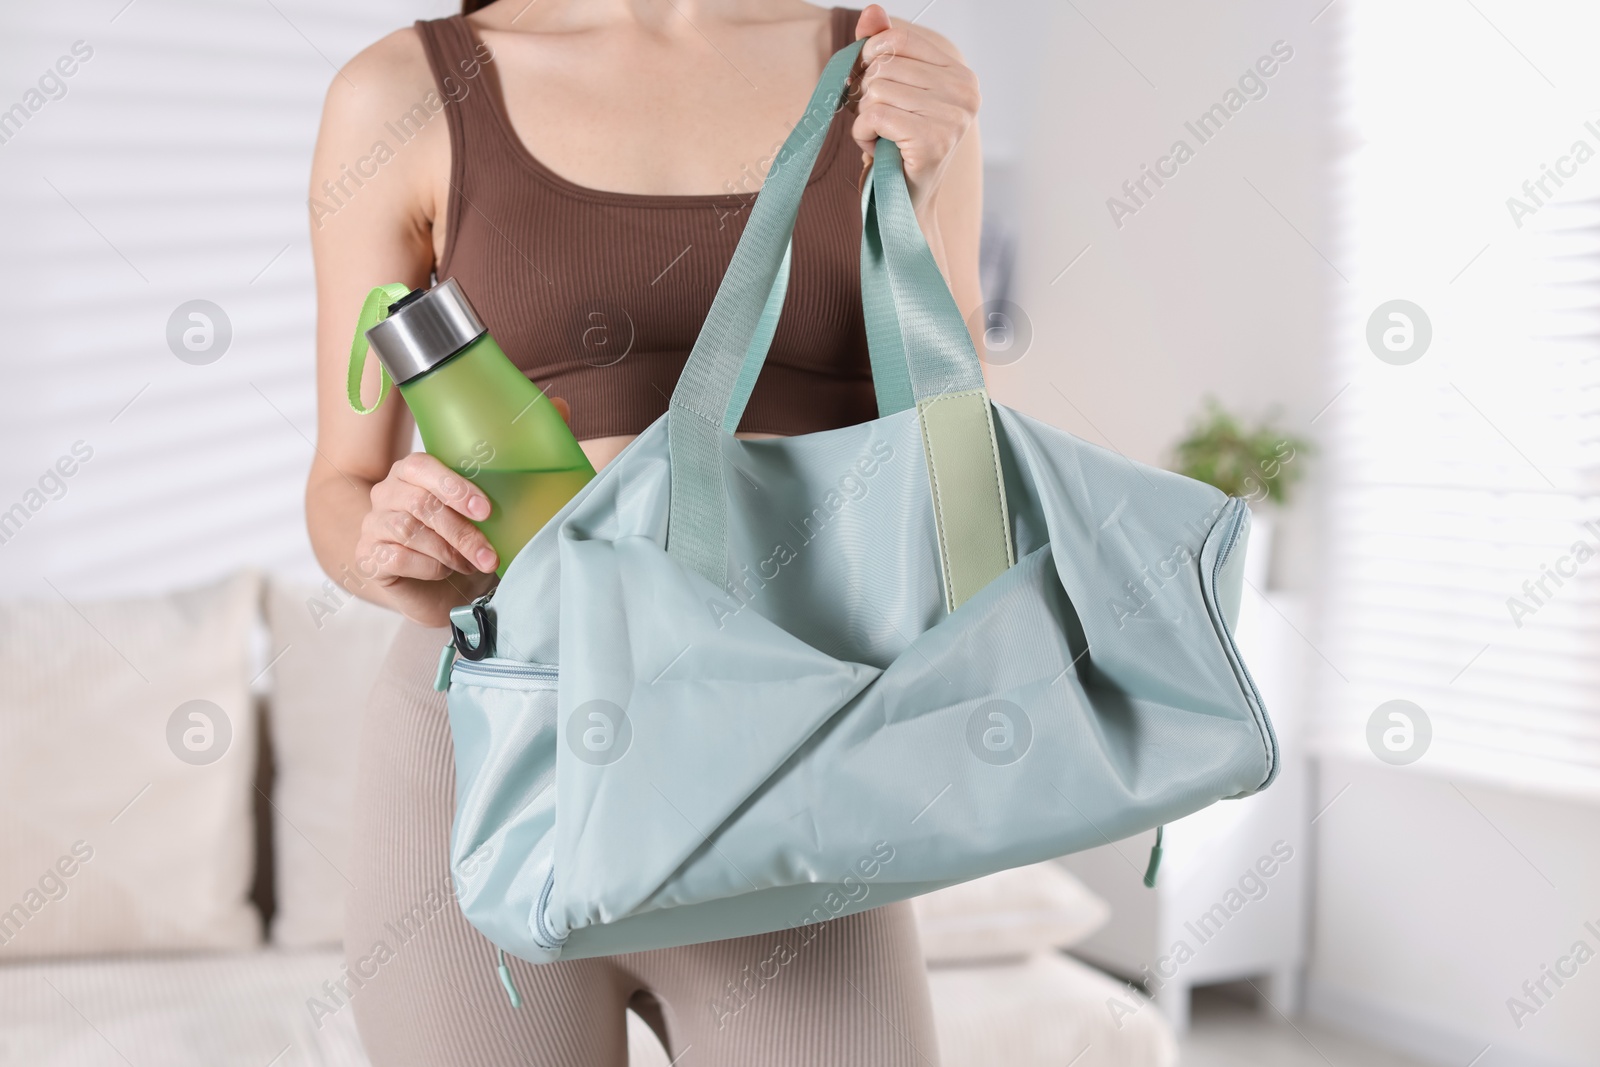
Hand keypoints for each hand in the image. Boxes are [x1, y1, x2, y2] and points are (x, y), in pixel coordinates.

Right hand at [357, 452, 500, 594]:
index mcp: (410, 472)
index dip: (455, 487)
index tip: (486, 511)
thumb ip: (482, 505)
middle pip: (421, 504)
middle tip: (488, 555)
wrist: (440, 589)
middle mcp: (386, 493)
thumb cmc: (459, 546)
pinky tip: (442, 572)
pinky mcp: (368, 556)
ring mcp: (373, 524)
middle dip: (461, 531)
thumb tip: (516, 502)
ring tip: (467, 564)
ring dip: (447, 551)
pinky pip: (397, 557)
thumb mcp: (475, 521)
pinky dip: (429, 567)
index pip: (421, 467)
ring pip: (409, 530)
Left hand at [852, 5, 980, 217]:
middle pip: (884, 65)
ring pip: (876, 90)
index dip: (872, 58)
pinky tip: (879, 150)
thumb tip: (872, 12)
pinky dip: (865, 134)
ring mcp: (953, 118)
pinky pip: (875, 116)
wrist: (905, 204)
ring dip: (866, 118)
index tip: (872, 84)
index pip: (899, 39)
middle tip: (881, 123)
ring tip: (883, 138)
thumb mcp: (892, 91)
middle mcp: (965, 92)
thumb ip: (883, 48)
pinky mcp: (932, 141)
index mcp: (960, 75)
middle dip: (868, 95)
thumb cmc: (898, 147)